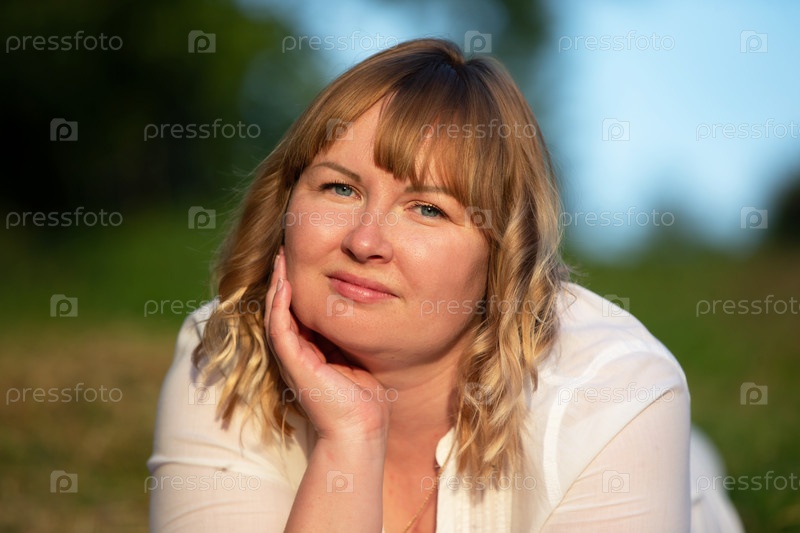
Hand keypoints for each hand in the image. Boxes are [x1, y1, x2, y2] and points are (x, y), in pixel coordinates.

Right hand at [264, 248, 391, 443]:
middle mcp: (298, 353)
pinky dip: (280, 305)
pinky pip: (280, 328)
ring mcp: (293, 358)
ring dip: (277, 284)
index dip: (298, 285)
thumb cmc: (365, 398)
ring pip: (277, 313)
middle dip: (284, 278)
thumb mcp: (357, 355)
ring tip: (281, 258)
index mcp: (312, 351)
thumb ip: (349, 337)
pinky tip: (285, 284)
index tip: (303, 259)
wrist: (362, 428)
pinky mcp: (294, 363)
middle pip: (284, 308)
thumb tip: (357, 312)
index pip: (299, 312)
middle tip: (285, 249)